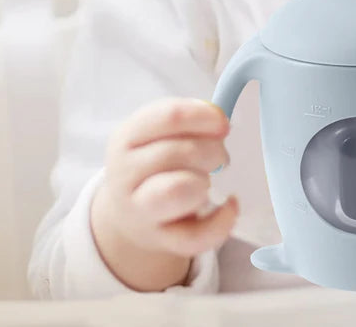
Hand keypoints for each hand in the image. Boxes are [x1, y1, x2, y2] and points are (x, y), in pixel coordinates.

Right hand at [92, 97, 237, 258]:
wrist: (131, 212)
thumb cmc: (154, 163)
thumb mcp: (158, 133)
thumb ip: (187, 121)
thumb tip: (220, 120)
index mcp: (127, 137)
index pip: (169, 116)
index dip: (204, 117)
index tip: (222, 123)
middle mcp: (125, 173)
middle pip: (176, 152)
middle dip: (212, 150)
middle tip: (220, 156)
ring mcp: (140, 210)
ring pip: (177, 191)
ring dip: (204, 182)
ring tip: (208, 181)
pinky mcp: (160, 239)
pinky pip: (195, 236)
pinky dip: (222, 221)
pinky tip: (229, 206)